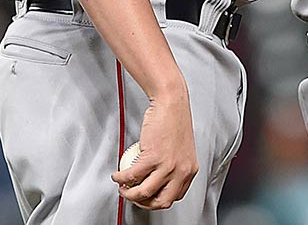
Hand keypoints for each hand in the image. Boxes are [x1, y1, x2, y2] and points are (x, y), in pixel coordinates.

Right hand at [110, 88, 198, 209]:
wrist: (171, 102)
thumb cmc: (175, 120)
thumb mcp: (181, 149)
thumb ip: (174, 165)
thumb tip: (160, 177)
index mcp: (189, 170)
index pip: (175, 196)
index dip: (158, 200)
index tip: (148, 196)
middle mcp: (181, 171)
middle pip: (161, 201)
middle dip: (144, 203)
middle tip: (134, 197)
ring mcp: (167, 166)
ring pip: (144, 193)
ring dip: (129, 195)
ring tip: (123, 188)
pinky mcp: (152, 158)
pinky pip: (131, 175)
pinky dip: (121, 178)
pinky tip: (118, 176)